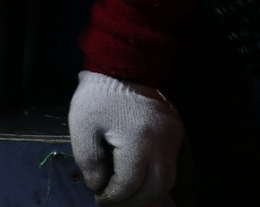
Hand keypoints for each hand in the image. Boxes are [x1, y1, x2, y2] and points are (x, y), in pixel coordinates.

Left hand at [69, 71, 182, 206]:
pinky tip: (140, 180)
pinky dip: (157, 178)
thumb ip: (88, 161)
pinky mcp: (176, 131)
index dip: (114, 196)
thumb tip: (99, 186)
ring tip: (127, 195)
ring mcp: (173, 137)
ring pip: (168, 179)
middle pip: (155, 188)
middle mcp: (162, 142)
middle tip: (114, 202)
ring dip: (149, 193)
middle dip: (134, 201)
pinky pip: (171, 164)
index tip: (99, 197)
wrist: (120, 66)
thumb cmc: (97, 97)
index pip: (130, 183)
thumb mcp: (82, 126)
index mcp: (137, 140)